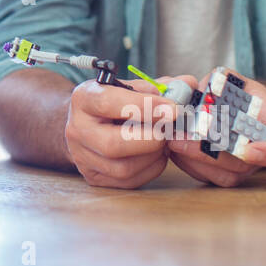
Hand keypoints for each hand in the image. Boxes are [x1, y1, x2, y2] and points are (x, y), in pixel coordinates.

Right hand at [64, 77, 184, 188]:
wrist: (88, 122)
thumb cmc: (115, 102)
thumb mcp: (130, 87)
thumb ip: (159, 87)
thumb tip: (188, 85)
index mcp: (84, 98)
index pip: (109, 103)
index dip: (144, 106)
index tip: (173, 109)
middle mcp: (77, 128)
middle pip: (114, 144)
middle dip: (150, 139)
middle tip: (169, 131)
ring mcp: (82, 156)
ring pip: (123, 167)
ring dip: (153, 156)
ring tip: (163, 142)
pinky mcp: (93, 176)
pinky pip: (128, 181)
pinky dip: (150, 169)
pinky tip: (155, 155)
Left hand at [168, 73, 265, 186]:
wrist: (246, 114)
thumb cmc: (242, 96)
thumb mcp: (238, 81)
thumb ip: (223, 81)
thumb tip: (201, 89)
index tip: (248, 151)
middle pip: (242, 165)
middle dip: (208, 154)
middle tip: (180, 141)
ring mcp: (247, 168)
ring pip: (224, 175)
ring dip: (194, 160)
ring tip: (171, 142)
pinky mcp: (227, 175)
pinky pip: (210, 177)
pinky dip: (189, 164)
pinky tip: (173, 148)